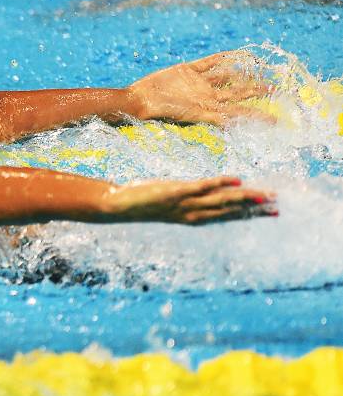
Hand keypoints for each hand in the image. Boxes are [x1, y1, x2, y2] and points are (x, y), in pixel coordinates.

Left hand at [104, 176, 276, 224]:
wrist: (118, 206)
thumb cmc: (142, 202)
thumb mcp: (169, 202)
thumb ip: (188, 199)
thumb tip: (204, 192)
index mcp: (192, 216)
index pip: (226, 215)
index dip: (249, 214)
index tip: (271, 212)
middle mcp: (191, 213)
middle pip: (229, 211)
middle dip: (254, 209)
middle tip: (277, 207)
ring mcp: (184, 203)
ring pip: (220, 201)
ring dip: (243, 197)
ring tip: (264, 195)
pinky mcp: (174, 191)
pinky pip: (200, 187)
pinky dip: (219, 183)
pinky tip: (235, 178)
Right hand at [128, 51, 273, 125]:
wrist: (139, 99)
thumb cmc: (160, 112)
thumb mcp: (190, 116)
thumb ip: (213, 117)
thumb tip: (235, 123)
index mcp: (208, 109)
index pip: (239, 113)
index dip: (257, 116)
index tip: (276, 119)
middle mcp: (206, 96)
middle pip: (238, 93)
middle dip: (257, 91)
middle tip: (276, 89)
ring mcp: (198, 83)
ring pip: (226, 77)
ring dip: (243, 75)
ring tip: (260, 71)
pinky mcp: (187, 70)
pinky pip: (209, 62)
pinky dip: (222, 57)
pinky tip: (234, 54)